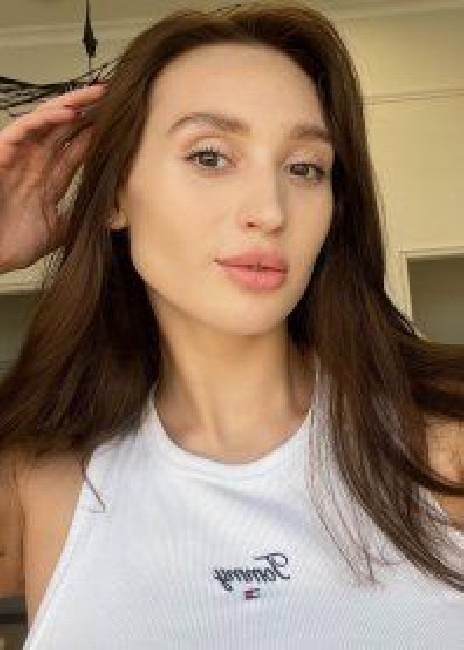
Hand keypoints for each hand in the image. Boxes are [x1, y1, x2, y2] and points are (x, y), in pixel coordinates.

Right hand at [0, 83, 106, 272]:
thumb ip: (78, 220)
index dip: (97, 135)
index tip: (121, 124)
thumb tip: (108, 220)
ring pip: (47, 120)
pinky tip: (69, 112)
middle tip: (114, 96)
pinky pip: (25, 128)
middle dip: (89, 111)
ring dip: (72, 105)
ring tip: (96, 94)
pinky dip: (46, 118)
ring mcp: (19, 156)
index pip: (77, 150)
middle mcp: (35, 163)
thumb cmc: (13, 244)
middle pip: (66, 128)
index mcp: (49, 179)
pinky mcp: (2, 152)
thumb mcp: (57, 232)